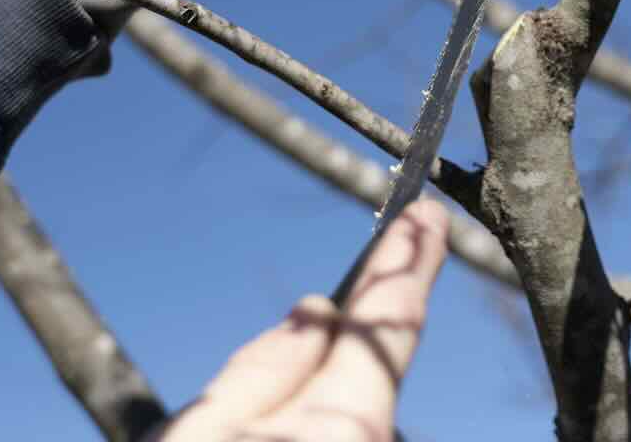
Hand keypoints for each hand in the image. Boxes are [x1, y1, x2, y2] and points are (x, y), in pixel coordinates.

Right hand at [145, 200, 449, 441]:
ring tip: (376, 278)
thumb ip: (262, 371)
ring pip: (358, 388)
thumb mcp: (203, 435)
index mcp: (344, 420)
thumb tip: (317, 310)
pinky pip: (346, 418)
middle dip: (397, 285)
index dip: (407, 259)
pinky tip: (325, 355)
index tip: (427, 211)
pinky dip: (337, 382)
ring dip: (355, 342)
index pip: (390, 319)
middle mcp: (372, 440)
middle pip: (382, 351)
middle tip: (425, 223)